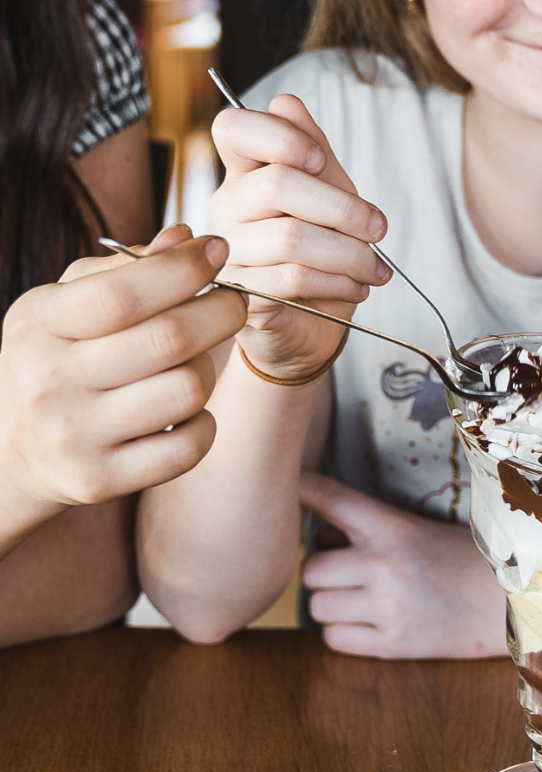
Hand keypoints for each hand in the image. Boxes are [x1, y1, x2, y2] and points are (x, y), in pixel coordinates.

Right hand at [0, 226, 245, 523]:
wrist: (11, 452)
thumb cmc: (58, 360)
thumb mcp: (68, 305)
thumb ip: (127, 270)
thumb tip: (187, 238)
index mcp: (39, 324)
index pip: (124, 293)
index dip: (184, 270)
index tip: (218, 250)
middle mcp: (50, 380)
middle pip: (170, 340)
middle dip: (220, 312)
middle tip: (234, 301)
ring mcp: (75, 435)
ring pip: (188, 390)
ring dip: (208, 370)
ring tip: (196, 362)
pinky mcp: (101, 479)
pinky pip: (190, 445)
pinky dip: (204, 423)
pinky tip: (188, 410)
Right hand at [209, 95, 389, 379]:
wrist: (312, 327)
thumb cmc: (321, 257)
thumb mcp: (331, 201)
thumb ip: (317, 156)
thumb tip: (288, 104)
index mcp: (245, 173)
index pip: (234, 128)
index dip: (282, 137)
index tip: (323, 162)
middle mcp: (226, 206)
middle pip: (277, 184)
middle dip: (343, 208)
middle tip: (379, 229)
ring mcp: (227, 252)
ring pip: (290, 237)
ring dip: (349, 254)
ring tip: (376, 269)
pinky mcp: (240, 294)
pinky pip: (292, 278)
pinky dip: (338, 281)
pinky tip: (357, 287)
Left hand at [299, 472, 506, 658]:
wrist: (509, 603)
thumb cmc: (461, 561)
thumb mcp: (418, 529)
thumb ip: (369, 529)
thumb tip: (316, 537)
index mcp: (393, 527)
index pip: (329, 498)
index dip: (299, 489)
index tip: (287, 486)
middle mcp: (384, 564)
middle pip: (310, 569)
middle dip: (322, 572)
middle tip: (346, 573)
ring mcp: (387, 607)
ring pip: (317, 607)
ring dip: (331, 604)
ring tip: (361, 600)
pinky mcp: (393, 644)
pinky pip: (335, 640)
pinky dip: (343, 633)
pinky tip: (369, 623)